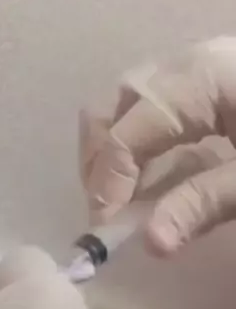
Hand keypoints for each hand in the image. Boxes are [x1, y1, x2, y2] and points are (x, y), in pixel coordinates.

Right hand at [81, 37, 235, 253]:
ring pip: (129, 103)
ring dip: (116, 152)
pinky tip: (157, 178)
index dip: (107, 187)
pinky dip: (143, 142)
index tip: (105, 233)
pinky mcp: (209, 77)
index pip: (124, 134)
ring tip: (129, 201)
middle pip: (113, 108)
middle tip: (108, 214)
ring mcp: (196, 66)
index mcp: (198, 82)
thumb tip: (150, 244)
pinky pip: (156, 105)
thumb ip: (204, 205)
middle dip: (99, 164)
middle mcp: (186, 64)